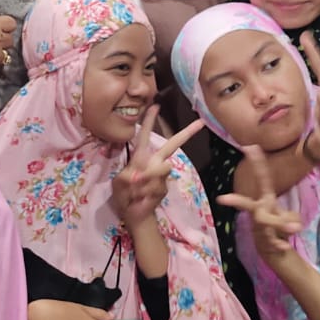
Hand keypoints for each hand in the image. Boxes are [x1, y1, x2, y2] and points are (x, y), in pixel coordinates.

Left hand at [111, 109, 205, 227]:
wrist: (133, 213)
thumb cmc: (123, 194)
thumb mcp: (119, 183)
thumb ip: (128, 177)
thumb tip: (140, 175)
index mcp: (140, 156)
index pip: (143, 135)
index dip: (148, 120)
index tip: (155, 106)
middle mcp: (154, 162)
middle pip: (172, 144)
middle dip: (186, 133)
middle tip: (201, 123)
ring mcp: (162, 175)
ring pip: (161, 168)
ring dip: (145, 181)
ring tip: (135, 191)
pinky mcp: (165, 187)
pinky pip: (157, 185)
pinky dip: (146, 193)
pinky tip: (142, 198)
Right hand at [218, 145, 303, 260]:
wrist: (272, 251)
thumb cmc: (279, 227)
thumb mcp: (288, 218)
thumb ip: (291, 219)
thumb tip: (293, 226)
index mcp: (265, 200)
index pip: (262, 179)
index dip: (257, 163)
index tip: (250, 147)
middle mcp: (259, 211)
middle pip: (249, 205)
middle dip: (237, 202)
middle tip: (221, 199)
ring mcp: (259, 226)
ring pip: (267, 223)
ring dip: (281, 225)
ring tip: (295, 228)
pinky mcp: (263, 241)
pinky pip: (274, 240)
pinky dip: (281, 244)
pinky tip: (284, 246)